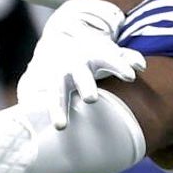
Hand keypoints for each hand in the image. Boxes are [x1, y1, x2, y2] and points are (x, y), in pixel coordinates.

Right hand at [17, 0, 145, 129]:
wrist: (56, 45)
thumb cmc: (91, 57)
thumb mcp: (108, 53)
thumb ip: (126, 59)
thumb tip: (141, 66)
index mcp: (94, 57)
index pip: (110, 59)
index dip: (120, 66)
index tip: (131, 76)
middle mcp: (74, 67)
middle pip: (81, 76)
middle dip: (85, 86)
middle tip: (91, 98)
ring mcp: (56, 76)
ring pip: (55, 91)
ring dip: (58, 108)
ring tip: (61, 127)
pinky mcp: (39, 86)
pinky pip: (33, 99)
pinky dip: (32, 109)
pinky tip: (31, 125)